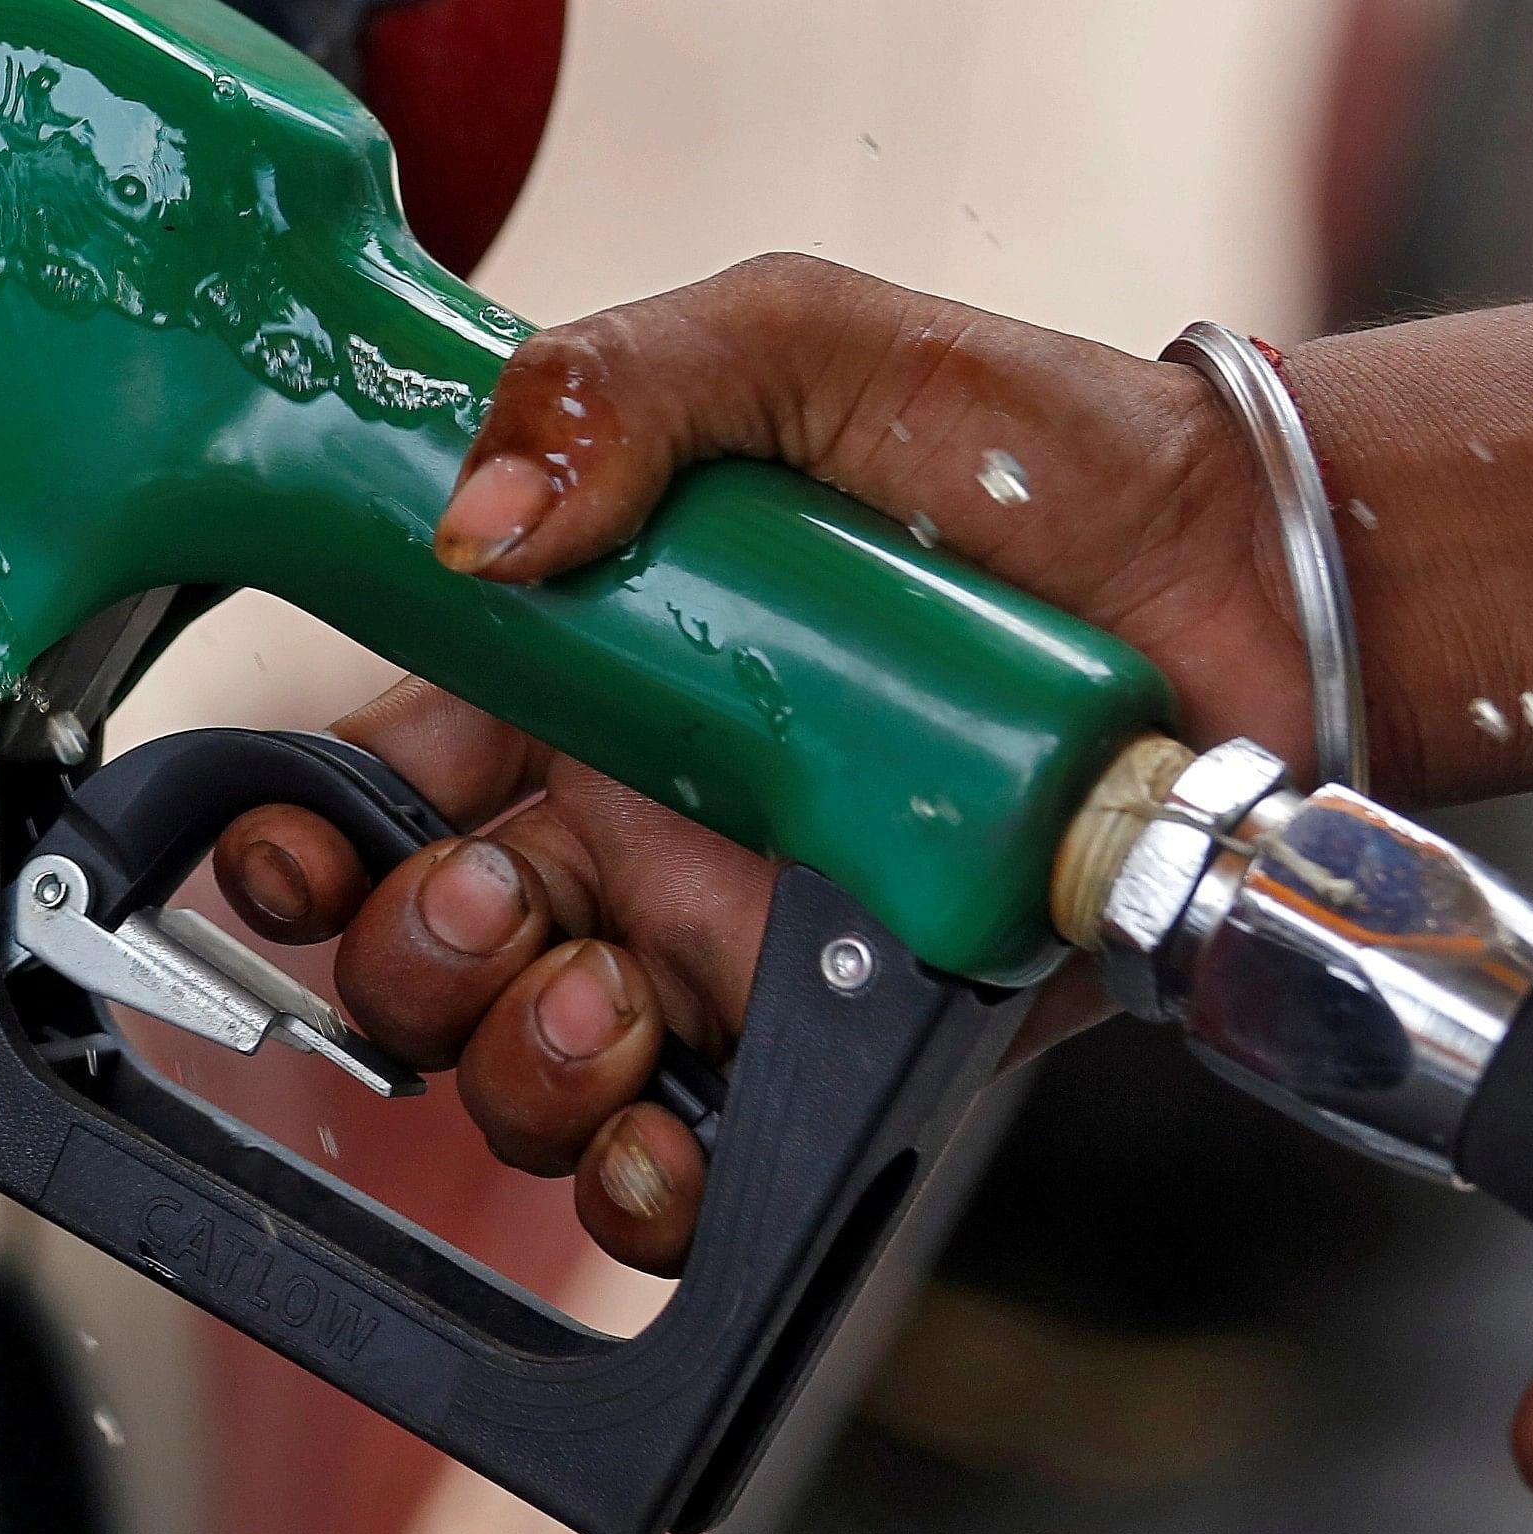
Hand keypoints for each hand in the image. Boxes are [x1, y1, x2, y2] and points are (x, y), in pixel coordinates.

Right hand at [211, 254, 1309, 1270]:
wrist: (1239, 572)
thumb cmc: (1020, 446)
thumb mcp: (795, 343)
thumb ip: (614, 386)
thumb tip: (476, 533)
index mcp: (575, 680)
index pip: (374, 781)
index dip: (297, 839)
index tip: (294, 848)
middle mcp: (625, 828)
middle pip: (421, 954)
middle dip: (408, 962)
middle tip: (498, 899)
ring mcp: (727, 944)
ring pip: (528, 1074)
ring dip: (519, 1071)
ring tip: (613, 1001)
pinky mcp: (844, 1043)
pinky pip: (698, 1169)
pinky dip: (645, 1191)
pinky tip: (668, 1141)